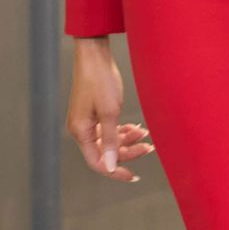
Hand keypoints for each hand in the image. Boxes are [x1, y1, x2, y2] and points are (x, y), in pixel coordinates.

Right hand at [66, 38, 153, 182]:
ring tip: (145, 133)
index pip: (97, 162)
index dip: (115, 170)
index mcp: (80, 132)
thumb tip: (110, 165)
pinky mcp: (94, 113)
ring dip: (127, 139)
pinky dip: (122, 130)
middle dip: (127, 151)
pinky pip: (108, 129)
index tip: (134, 175)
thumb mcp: (110, 111)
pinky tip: (136, 127)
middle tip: (148, 146)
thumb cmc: (100, 80)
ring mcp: (87, 121)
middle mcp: (81, 129)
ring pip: (109, 140)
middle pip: (105, 152)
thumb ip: (111, 140)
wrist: (95, 55)